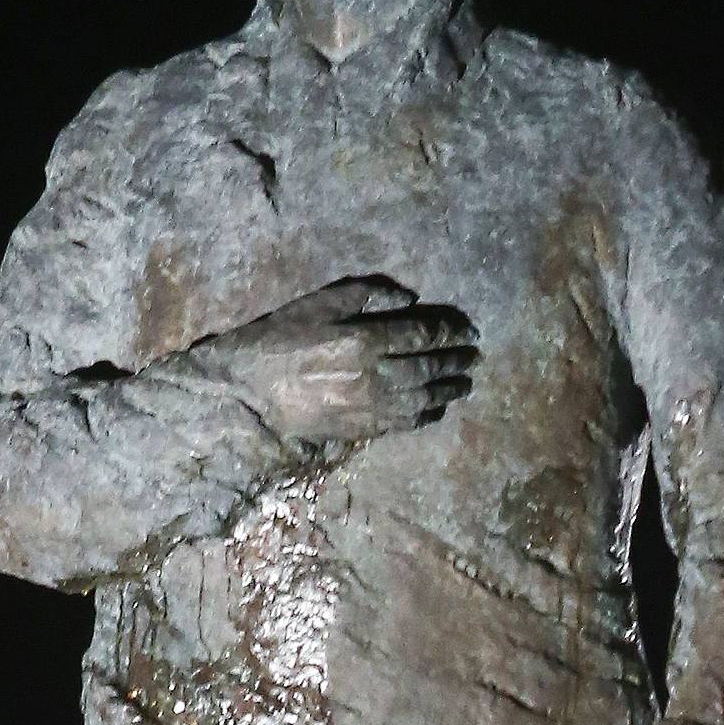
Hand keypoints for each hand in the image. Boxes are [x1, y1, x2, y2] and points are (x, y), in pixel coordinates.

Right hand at [195, 275, 477, 447]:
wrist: (248, 389)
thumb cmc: (280, 338)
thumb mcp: (319, 303)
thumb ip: (367, 295)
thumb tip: (410, 300)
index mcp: (365, 340)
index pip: (422, 335)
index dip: (450, 332)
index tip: (470, 332)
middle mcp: (375, 376)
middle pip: (429, 368)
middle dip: (456, 362)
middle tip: (474, 358)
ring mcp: (370, 407)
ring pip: (423, 398)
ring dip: (448, 391)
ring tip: (465, 384)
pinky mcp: (361, 429)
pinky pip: (405, 423)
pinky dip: (427, 415)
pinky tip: (437, 409)